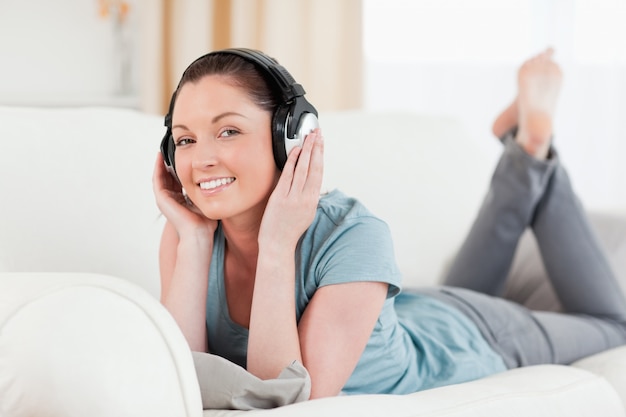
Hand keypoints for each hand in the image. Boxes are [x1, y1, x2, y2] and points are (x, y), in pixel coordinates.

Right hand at [152, 153, 216, 238]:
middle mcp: (172, 199)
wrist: (199, 233)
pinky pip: (157, 179)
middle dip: (170, 162)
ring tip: (163, 149)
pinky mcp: (162, 199)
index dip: (180, 166)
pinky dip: (158, 167)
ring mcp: (165, 199)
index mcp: (181, 200)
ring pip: (160, 176)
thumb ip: (209, 191)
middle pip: (168, 176)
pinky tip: (160, 156)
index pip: (178, 179)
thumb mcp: (208, 201)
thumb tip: (220, 179)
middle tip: (172, 148)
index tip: (184, 154)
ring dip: (161, 162)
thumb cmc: (206, 222)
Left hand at [259, 129, 323, 248]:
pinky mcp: (280, 198)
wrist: (278, 245)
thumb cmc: (289, 231)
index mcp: (313, 201)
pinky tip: (295, 150)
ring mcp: (293, 198)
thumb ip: (308, 197)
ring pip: (303, 169)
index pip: (319, 173)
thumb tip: (310, 182)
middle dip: (316, 148)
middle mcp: (305, 198)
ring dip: (307, 150)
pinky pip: (288, 175)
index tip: (322, 142)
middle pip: (314, 167)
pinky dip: (293, 161)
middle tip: (318, 133)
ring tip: (309, 136)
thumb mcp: (305, 213)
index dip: (321, 156)